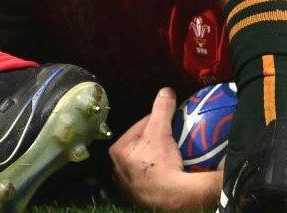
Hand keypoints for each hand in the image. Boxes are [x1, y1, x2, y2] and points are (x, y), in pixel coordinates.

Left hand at [110, 87, 185, 209]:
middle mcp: (116, 167)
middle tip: (171, 139)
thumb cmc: (160, 161)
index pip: (139, 127)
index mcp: (116, 149)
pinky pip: (148, 177)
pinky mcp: (138, 195)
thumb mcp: (160, 130)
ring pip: (144, 161)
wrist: (170, 196)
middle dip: (154, 140)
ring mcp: (126, 184)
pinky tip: (167, 170)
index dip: (156, 122)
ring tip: (171, 153)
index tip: (169, 123)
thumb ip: (162, 109)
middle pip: (141, 145)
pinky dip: (156, 172)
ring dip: (155, 156)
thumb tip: (166, 90)